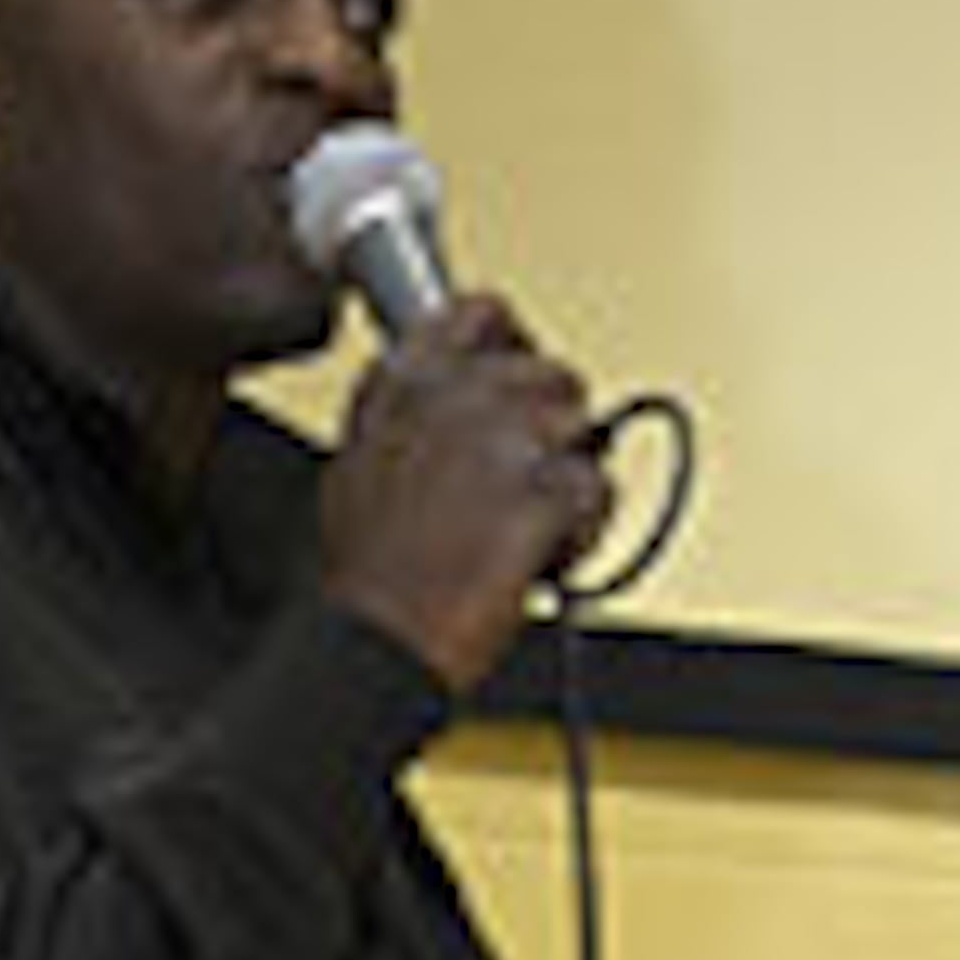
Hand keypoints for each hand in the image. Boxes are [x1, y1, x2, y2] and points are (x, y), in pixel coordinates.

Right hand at [322, 296, 608, 696]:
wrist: (378, 645)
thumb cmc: (370, 578)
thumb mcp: (361, 467)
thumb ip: (411, 417)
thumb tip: (451, 405)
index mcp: (402, 381)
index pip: (483, 313)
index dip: (517, 345)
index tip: (522, 377)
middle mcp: (451, 393)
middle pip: (552, 374)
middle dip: (554, 431)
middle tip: (522, 485)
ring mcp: (499, 437)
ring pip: (585, 428)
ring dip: (569, 481)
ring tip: (525, 528)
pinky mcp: (540, 489)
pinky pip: (598, 491)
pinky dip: (582, 532)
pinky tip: (536, 557)